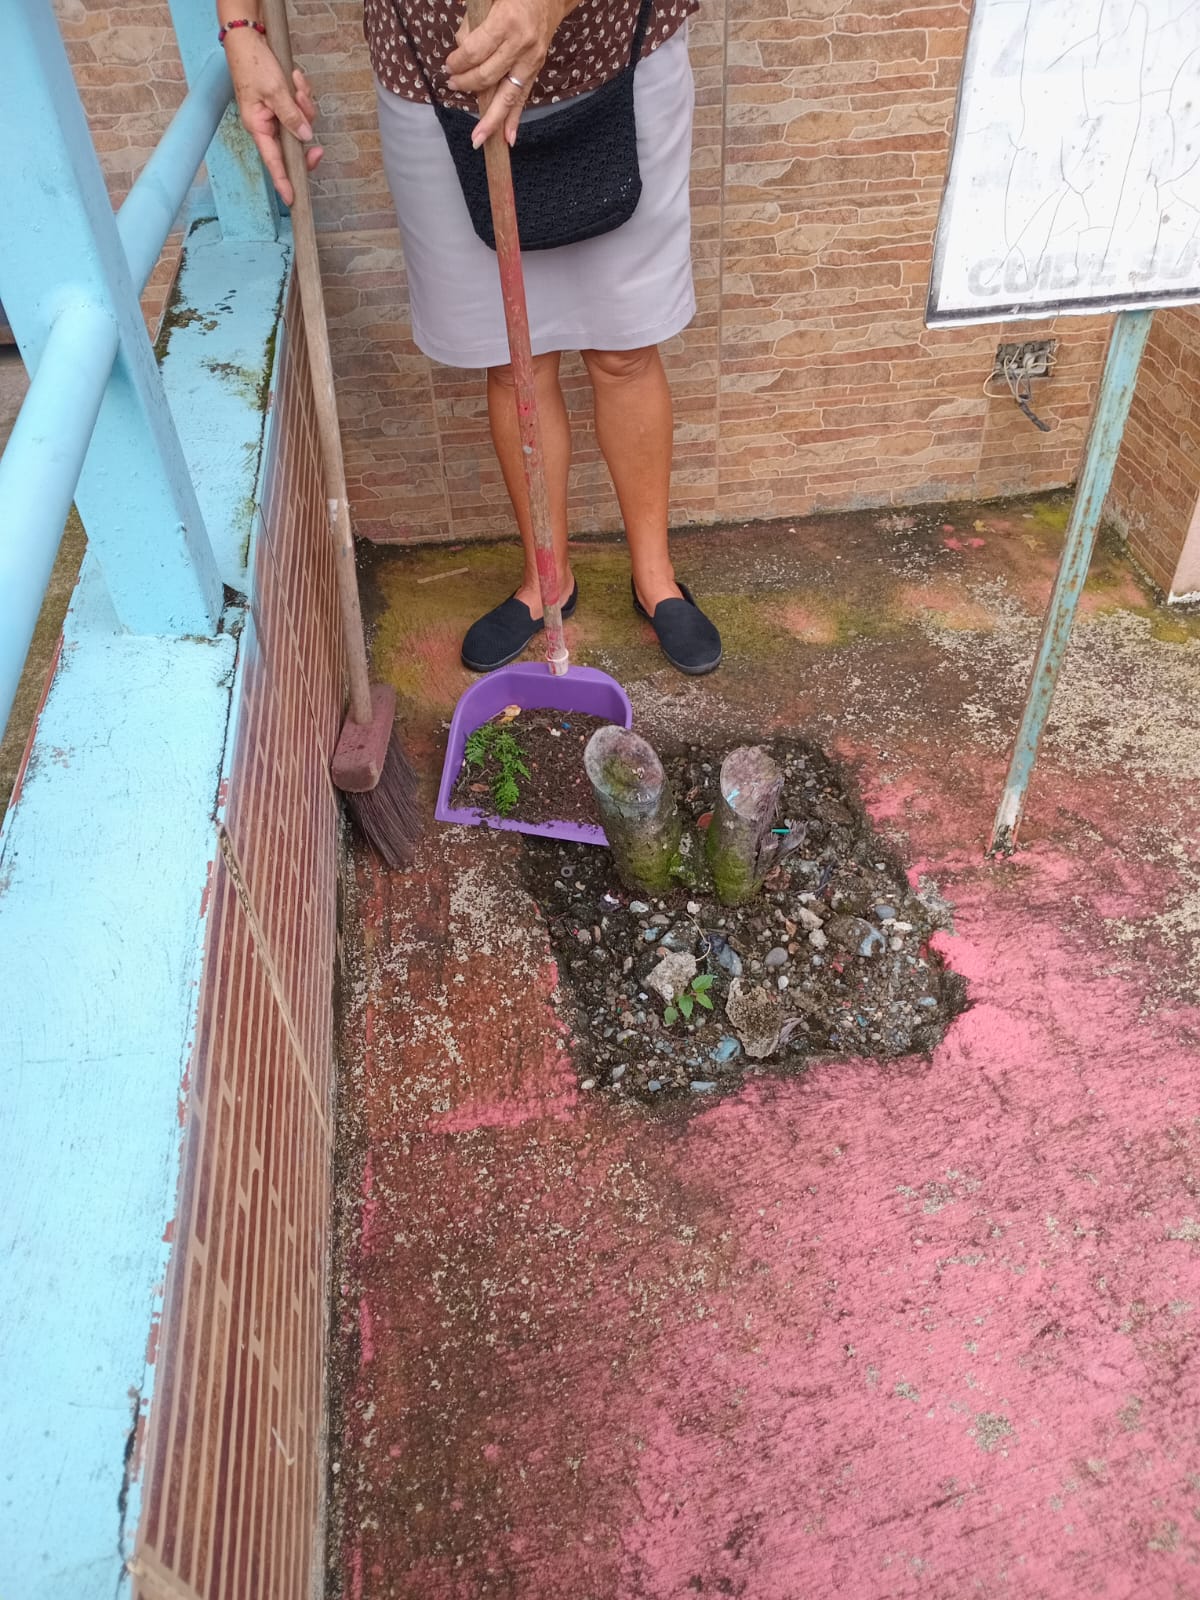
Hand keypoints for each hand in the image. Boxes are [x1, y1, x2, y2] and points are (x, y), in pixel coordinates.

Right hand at [224, 31, 322, 204]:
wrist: (248, 38)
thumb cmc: (252, 63)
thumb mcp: (274, 91)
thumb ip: (291, 116)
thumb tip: (306, 138)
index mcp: (258, 127)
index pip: (273, 162)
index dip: (283, 181)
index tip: (292, 199)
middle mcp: (267, 125)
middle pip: (294, 144)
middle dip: (305, 130)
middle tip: (315, 137)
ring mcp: (276, 115)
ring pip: (302, 123)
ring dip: (305, 104)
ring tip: (296, 84)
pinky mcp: (283, 104)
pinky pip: (301, 108)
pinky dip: (302, 94)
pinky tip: (296, 78)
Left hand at [445, 0, 566, 147]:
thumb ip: (473, 24)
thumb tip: (462, 50)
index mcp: (506, 22)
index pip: (475, 52)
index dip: (458, 63)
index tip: (448, 65)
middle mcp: (521, 45)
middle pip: (488, 77)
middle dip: (467, 84)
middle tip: (453, 84)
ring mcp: (531, 60)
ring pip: (507, 96)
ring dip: (491, 119)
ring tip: (478, 138)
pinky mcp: (536, 69)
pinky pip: (522, 98)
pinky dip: (514, 120)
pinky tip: (507, 139)